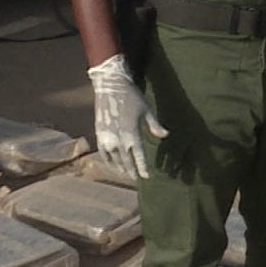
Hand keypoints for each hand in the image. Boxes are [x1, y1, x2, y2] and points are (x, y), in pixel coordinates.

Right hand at [86, 54, 168, 179]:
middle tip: (136, 178)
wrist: (110, 87)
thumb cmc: (132, 97)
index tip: (146, 177)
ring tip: (126, 174)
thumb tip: (165, 135)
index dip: (143, 168)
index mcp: (132, 134)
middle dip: (132, 171)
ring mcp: (107, 138)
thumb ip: (154, 125)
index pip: (138, 157)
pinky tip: (112, 164)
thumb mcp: (146, 110)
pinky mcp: (99, 134)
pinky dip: (108, 161)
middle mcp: (119, 140)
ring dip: (121, 168)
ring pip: (114, 160)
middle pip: (126, 161)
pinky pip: (103, 153)